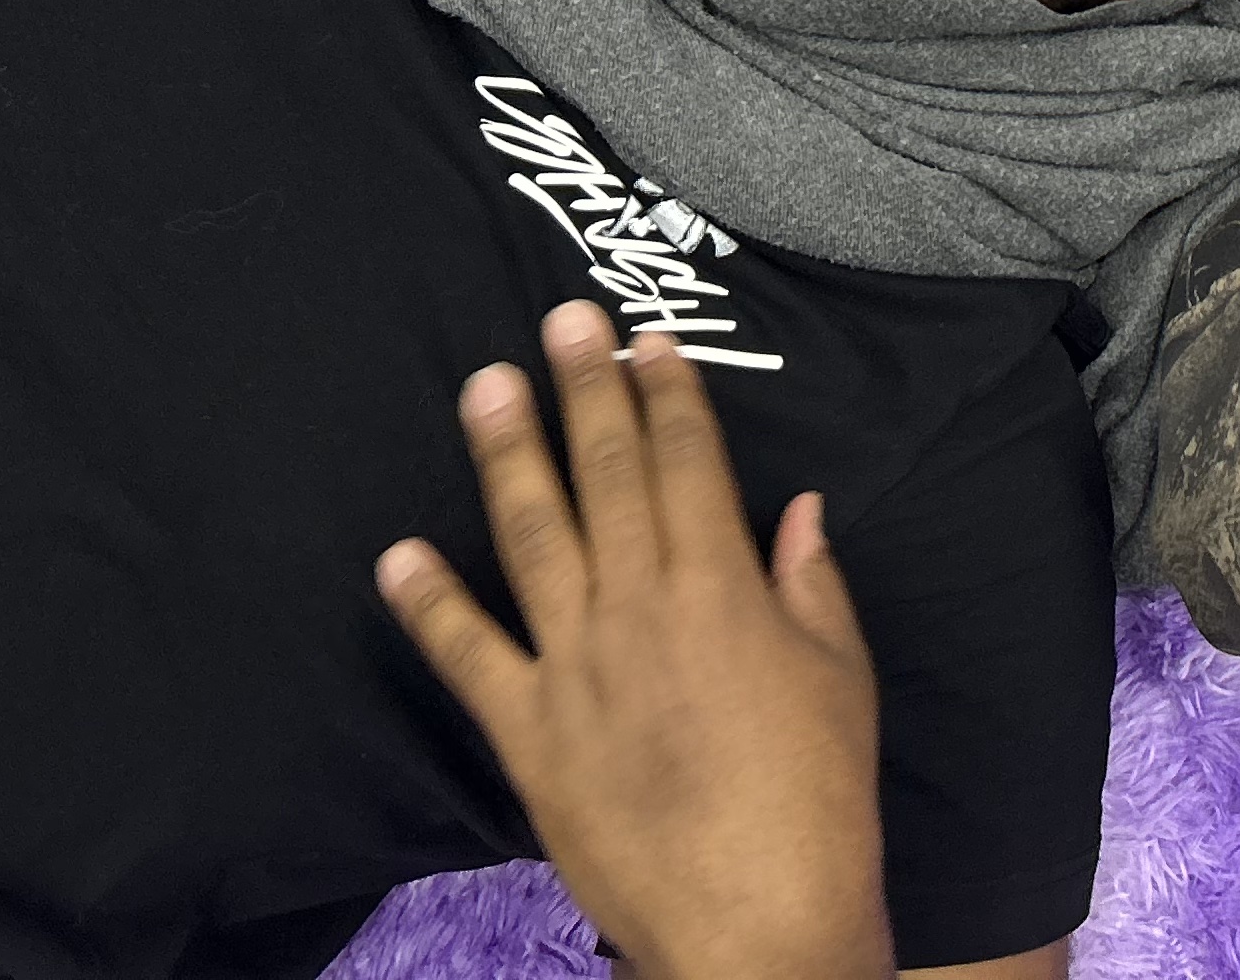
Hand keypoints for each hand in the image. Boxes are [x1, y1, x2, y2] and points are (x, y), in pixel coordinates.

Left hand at [379, 307, 893, 979]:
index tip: (642, 339)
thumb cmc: (818, 797)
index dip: (665, 393)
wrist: (755, 921)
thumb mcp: (842, 677)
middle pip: (608, 476)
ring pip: (533, 539)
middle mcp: (639, 609)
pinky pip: (469, 658)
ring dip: (506, 458)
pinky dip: (430, 605)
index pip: (688, 462)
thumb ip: (810, 586)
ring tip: (484, 387)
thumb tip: (798, 512)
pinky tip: (397, 557)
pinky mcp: (528, 735)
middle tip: (558, 319)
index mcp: (721, 587)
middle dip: (583, 391)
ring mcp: (574, 670)